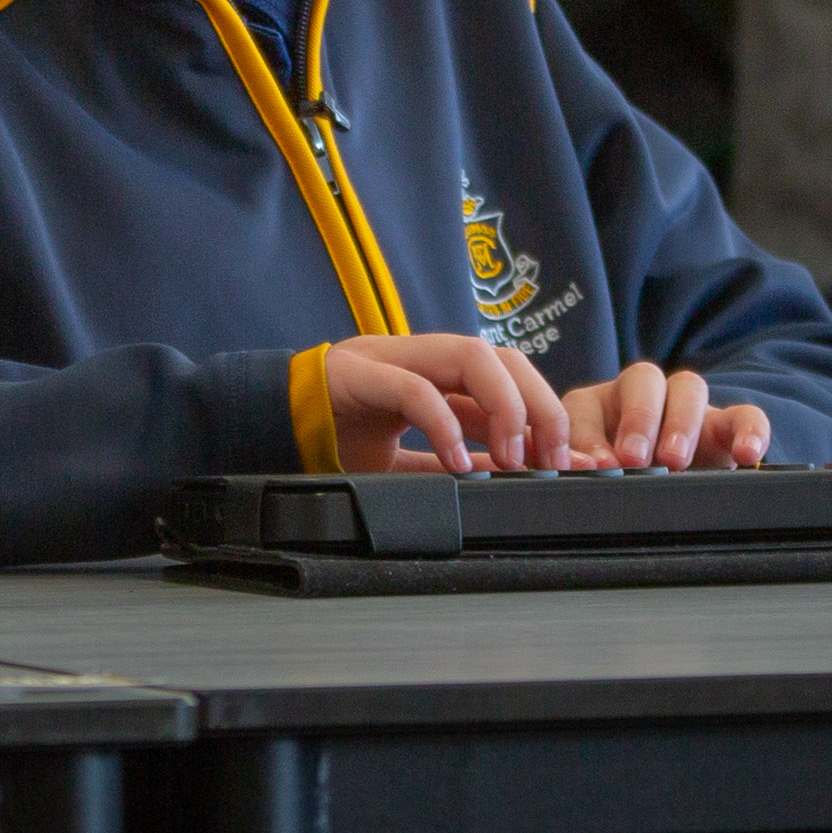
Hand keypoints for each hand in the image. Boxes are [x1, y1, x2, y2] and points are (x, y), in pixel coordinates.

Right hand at [316, 333, 573, 472]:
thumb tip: (508, 477)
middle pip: (503, 357)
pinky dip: (444, 423)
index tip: (564, 464)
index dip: (545, 417)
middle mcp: (422, 357)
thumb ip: (456, 462)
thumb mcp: (410, 460)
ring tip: (513, 457)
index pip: (510, 380)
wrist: (267, 423)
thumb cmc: (335, 437)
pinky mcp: (359, 373)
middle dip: (540, 406)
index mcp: (437, 374)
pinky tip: (457, 462)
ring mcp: (392, 357)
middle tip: (551, 460)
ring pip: (471, 355)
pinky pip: (413, 387)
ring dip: (504, 405)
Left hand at [556, 360, 770, 471]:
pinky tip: (746, 454)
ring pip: (688, 386)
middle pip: (642, 380)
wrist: (664, 500)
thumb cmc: (616, 484)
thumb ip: (580, 472)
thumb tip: (575, 472)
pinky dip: (749, 430)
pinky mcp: (725, 427)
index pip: (586, 405)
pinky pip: (745, 415)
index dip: (588, 433)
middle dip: (637, 418)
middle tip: (634, 459)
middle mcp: (641, 398)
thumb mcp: (593, 478)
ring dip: (680, 422)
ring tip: (675, 461)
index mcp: (597, 409)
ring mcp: (686, 408)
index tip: (598, 466)